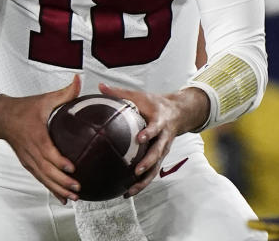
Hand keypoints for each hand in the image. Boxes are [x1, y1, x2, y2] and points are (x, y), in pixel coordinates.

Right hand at [0, 74, 81, 204]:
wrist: (0, 117)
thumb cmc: (24, 108)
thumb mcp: (45, 98)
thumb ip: (65, 92)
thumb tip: (80, 80)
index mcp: (36, 134)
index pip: (48, 151)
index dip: (59, 161)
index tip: (72, 168)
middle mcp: (31, 150)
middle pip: (46, 170)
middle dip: (62, 181)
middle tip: (78, 188)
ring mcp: (28, 159)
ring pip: (43, 177)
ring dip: (57, 188)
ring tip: (73, 197)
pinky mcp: (27, 163)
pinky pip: (40, 178)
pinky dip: (50, 188)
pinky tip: (62, 198)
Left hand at [99, 82, 208, 196]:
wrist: (178, 112)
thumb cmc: (154, 104)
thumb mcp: (140, 96)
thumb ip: (120, 93)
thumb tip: (100, 87)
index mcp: (160, 121)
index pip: (155, 128)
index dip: (149, 133)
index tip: (140, 138)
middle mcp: (164, 137)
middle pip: (158, 152)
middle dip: (149, 162)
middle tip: (137, 171)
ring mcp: (163, 149)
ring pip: (156, 167)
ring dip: (145, 179)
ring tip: (130, 189)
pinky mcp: (160, 157)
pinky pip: (153, 172)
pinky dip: (142, 183)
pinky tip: (128, 192)